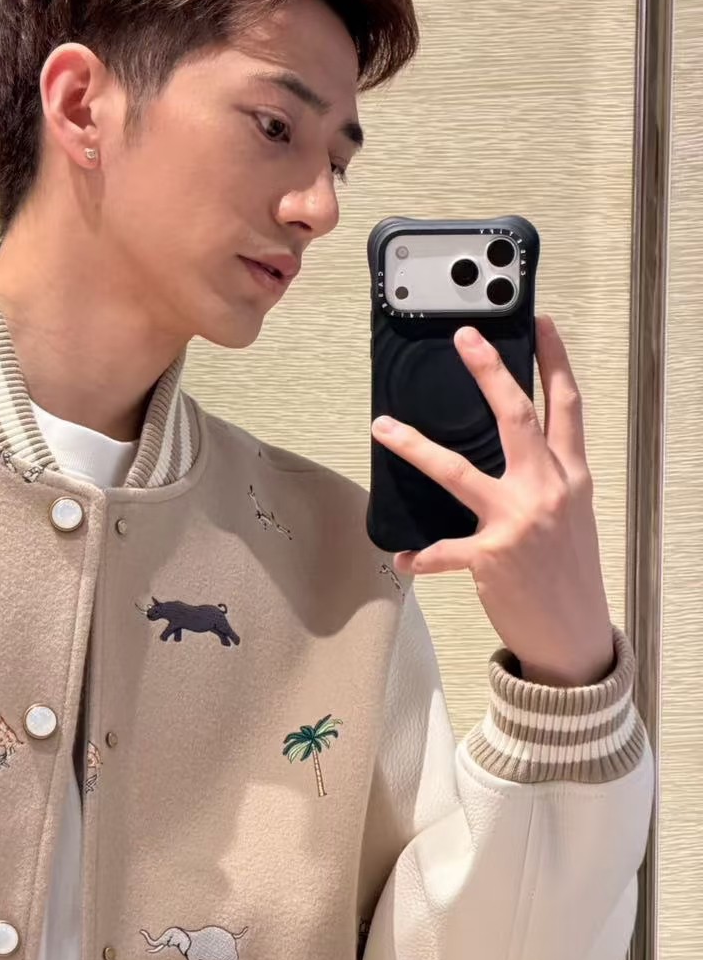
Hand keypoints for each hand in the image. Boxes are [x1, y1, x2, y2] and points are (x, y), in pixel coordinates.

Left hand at [371, 314, 615, 685]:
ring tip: (384, 427)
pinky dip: (420, 556)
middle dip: (490, 373)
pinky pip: (442, 551)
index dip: (555, 362)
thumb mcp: (571, 516)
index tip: (541, 324)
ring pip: (459, 470)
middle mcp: (547, 490)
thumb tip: (516, 453)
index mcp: (570, 477)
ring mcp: (518, 521)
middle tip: (465, 338)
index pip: (566, 407)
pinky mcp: (491, 556)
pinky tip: (401, 559)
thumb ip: (547, 478)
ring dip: (416, 446)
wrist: (575, 635)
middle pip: (516, 417)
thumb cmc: (568, 574)